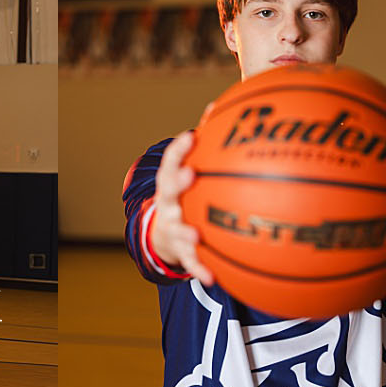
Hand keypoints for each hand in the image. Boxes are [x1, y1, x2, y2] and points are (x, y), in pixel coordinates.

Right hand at [149, 130, 212, 284]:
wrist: (164, 233)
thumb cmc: (185, 195)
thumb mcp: (188, 172)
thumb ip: (206, 146)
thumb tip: (221, 108)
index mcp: (171, 181)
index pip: (171, 161)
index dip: (179, 149)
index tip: (191, 136)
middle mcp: (168, 203)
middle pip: (168, 191)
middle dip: (178, 182)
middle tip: (190, 175)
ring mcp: (172, 228)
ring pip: (177, 229)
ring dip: (186, 231)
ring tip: (195, 234)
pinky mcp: (180, 253)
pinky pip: (191, 263)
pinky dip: (200, 270)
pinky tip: (214, 279)